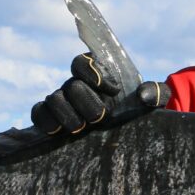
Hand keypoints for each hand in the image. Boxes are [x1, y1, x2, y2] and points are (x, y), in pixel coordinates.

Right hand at [31, 54, 167, 135]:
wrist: (126, 131)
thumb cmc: (138, 110)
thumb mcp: (155, 100)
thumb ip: (156, 92)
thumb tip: (144, 95)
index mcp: (95, 72)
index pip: (81, 62)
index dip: (92, 73)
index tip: (113, 90)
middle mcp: (75, 84)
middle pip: (71, 85)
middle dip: (86, 101)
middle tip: (101, 117)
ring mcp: (62, 101)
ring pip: (54, 99)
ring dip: (67, 114)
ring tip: (82, 128)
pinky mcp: (52, 119)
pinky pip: (38, 113)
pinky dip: (45, 121)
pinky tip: (58, 131)